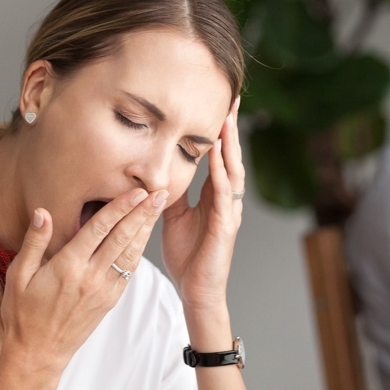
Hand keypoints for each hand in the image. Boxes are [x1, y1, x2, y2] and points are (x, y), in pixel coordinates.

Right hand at [0, 187, 166, 377]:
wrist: (38, 353)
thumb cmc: (24, 314)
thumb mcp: (18, 275)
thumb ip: (34, 242)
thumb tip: (43, 212)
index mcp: (68, 266)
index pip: (100, 229)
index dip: (120, 207)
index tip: (136, 191)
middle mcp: (90, 277)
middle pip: (122, 238)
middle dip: (142, 213)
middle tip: (160, 192)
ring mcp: (103, 290)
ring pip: (131, 254)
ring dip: (146, 229)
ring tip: (159, 208)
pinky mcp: (110, 301)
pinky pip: (128, 272)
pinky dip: (139, 251)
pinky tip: (145, 237)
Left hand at [161, 97, 244, 313]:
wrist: (196, 291)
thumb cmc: (187, 256)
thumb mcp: (172, 216)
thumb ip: (170, 192)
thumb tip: (156, 170)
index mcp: (214, 196)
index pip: (219, 156)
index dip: (220, 131)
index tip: (220, 103)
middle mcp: (226, 200)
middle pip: (231, 156)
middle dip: (231, 128)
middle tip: (233, 98)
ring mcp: (228, 212)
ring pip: (233, 171)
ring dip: (230, 145)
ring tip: (228, 119)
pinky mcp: (225, 227)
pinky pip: (224, 196)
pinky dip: (222, 175)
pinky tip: (218, 158)